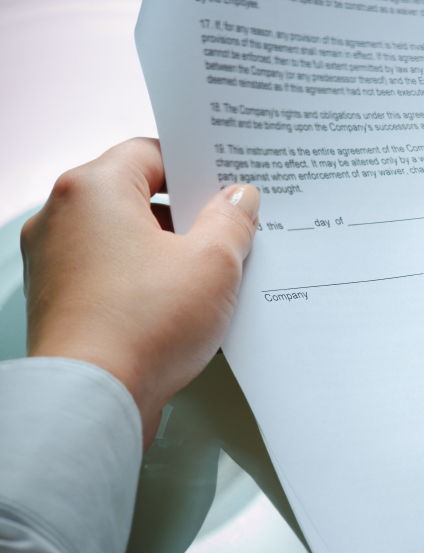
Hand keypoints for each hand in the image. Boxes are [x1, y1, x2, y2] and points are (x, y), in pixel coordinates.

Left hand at [21, 138, 259, 444]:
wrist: (93, 401)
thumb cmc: (143, 327)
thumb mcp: (213, 262)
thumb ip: (231, 218)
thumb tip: (239, 198)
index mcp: (92, 189)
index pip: (150, 152)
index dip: (195, 165)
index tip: (227, 184)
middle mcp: (62, 216)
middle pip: (136, 193)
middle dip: (186, 211)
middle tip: (229, 229)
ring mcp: (55, 259)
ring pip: (124, 233)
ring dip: (167, 246)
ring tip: (210, 271)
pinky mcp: (59, 297)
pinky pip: (110, 269)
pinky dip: (144, 275)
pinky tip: (180, 299)